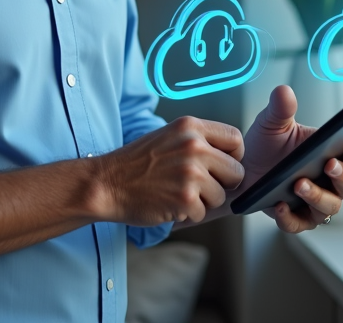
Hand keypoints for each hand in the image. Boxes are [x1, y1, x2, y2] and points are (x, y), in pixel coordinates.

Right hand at [96, 116, 244, 226]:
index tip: (221, 166)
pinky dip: (188, 214)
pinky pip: (203, 213)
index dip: (233, 157)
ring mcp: (191, 173)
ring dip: (203, 201)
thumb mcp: (169, 136)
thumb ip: (198, 141)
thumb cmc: (136, 163)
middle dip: (222, 184)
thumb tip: (229, 158)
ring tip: (177, 193)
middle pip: (236, 172)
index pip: (236, 139)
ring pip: (221, 196)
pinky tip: (169, 204)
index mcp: (191, 127)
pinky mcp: (185, 199)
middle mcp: (194, 146)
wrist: (106, 183)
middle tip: (200, 186)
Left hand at [239, 85, 342, 233]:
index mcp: (329, 154)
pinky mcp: (294, 217)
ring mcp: (313, 201)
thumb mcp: (271, 123)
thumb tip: (285, 91)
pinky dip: (291, 217)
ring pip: (329, 207)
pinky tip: (281, 205)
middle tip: (330, 164)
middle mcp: (327, 181)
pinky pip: (299, 223)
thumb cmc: (264, 145)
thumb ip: (280, 108)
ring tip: (300, 184)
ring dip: (318, 196)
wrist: (240, 169)